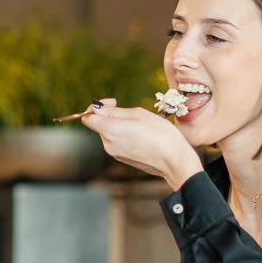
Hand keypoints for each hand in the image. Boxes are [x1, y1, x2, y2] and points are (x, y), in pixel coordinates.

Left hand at [81, 99, 201, 190]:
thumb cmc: (159, 134)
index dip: (96, 107)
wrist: (174, 160)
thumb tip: (97, 108)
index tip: (113, 102)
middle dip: (112, 116)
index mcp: (109, 130)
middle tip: (132, 113)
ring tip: (141, 126)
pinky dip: (125, 136)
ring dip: (120, 126)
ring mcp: (115, 154)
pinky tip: (142, 136)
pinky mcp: (123, 159)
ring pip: (110, 134)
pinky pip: (118, 143)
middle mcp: (108, 144)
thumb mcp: (138, 114)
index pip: (87, 118)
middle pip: (100, 126)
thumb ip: (114, 111)